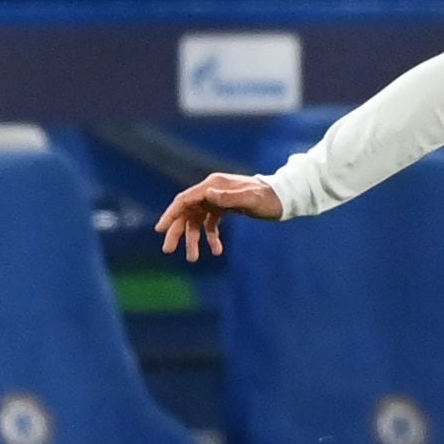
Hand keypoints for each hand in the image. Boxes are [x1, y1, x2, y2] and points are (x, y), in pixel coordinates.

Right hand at [155, 173, 281, 261]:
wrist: (284, 198)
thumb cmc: (269, 197)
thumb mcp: (251, 199)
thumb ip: (230, 198)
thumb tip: (208, 195)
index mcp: (213, 185)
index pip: (185, 200)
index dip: (170, 214)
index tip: (159, 230)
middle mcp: (212, 191)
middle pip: (186, 212)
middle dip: (177, 231)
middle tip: (168, 250)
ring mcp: (217, 200)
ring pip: (197, 222)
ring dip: (194, 240)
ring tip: (193, 259)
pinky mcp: (224, 209)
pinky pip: (210, 225)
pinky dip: (211, 238)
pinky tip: (217, 251)